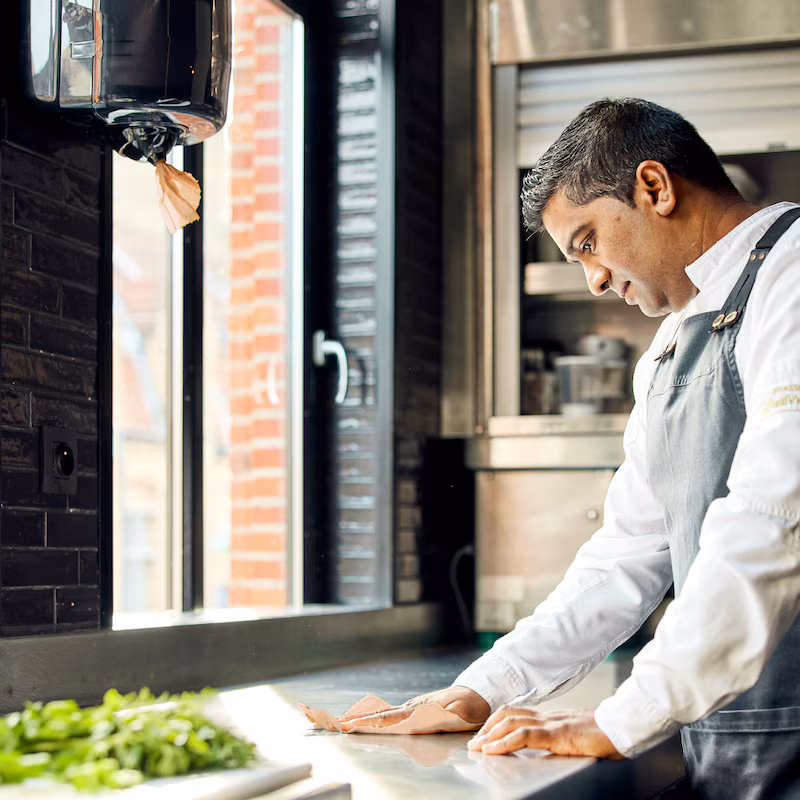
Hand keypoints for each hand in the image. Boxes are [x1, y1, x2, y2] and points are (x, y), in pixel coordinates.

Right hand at [340, 686, 489, 731]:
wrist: (480, 693)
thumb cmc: (471, 707)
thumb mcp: (457, 714)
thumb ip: (435, 717)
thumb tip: (411, 720)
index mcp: (415, 711)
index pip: (383, 719)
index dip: (362, 723)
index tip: (341, 725)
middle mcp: (408, 708)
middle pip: (373, 716)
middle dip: (348, 719)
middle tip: (321, 719)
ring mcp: (410, 709)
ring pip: (378, 715)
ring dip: (355, 719)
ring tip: (334, 722)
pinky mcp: (414, 711)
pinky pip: (387, 716)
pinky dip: (370, 718)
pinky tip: (362, 721)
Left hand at [467, 706, 623, 758]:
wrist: (624, 726)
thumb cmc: (607, 734)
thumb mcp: (578, 736)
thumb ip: (562, 738)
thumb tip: (549, 747)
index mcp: (552, 718)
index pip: (517, 713)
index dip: (497, 722)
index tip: (485, 735)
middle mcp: (548, 717)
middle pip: (508, 714)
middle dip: (488, 728)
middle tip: (474, 742)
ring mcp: (551, 723)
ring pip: (511, 722)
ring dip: (490, 735)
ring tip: (478, 747)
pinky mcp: (557, 734)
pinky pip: (524, 735)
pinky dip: (504, 742)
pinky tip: (493, 750)